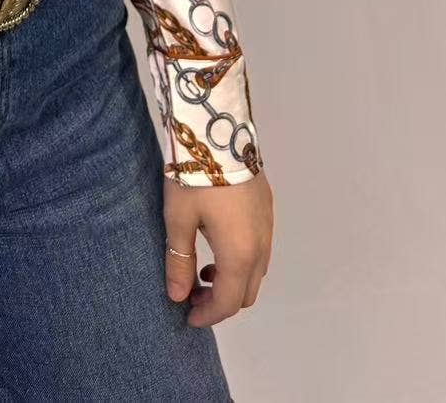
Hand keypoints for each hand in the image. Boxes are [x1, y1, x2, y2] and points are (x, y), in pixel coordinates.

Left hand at [163, 169, 273, 325]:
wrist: (220, 131)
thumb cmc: (195, 176)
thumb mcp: (178, 218)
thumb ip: (179, 260)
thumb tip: (177, 295)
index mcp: (239, 254)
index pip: (227, 302)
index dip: (207, 315)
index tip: (186, 316)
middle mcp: (261, 246)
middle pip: (246, 292)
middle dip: (220, 301)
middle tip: (192, 293)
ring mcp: (268, 227)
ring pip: (256, 272)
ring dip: (233, 280)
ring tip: (203, 270)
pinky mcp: (268, 210)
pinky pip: (260, 250)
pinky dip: (242, 260)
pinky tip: (219, 244)